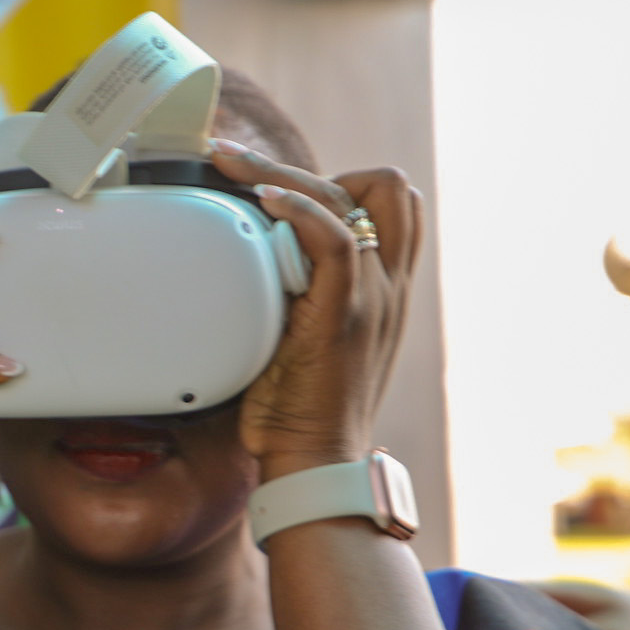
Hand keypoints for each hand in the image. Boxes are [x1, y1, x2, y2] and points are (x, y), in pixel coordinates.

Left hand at [207, 141, 421, 472]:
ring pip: (354, 199)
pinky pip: (334, 240)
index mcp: (385, 288)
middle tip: (244, 168)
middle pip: (388, 187)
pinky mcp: (343, 316)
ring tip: (233, 169)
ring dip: (287, 173)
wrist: (316, 462)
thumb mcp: (308, 333)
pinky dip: (297, 210)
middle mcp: (388, 286)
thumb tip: (251, 256)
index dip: (345, 181)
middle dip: (316, 166)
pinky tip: (262, 202)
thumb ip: (299, 292)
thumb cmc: (300, 407)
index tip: (281, 186)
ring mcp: (370, 298)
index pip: (395, 204)